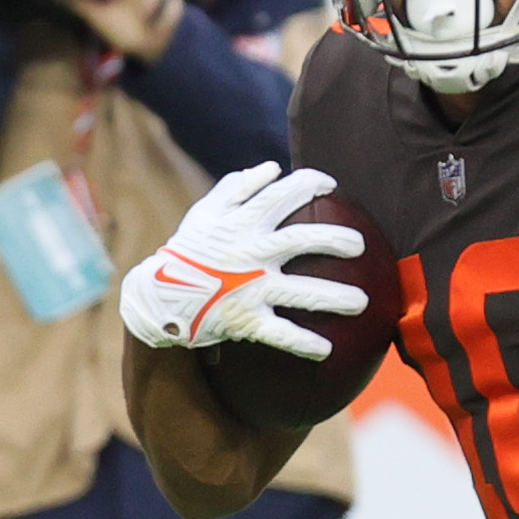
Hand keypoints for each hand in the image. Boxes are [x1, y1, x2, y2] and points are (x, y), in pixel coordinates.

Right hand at [121, 162, 361, 357]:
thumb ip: (238, 188)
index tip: (329, 184)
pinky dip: (302, 342)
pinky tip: (326, 350)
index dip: (306, 185)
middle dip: (333, 239)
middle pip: (298, 241)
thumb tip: (271, 167)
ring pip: (298, 291)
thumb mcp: (205, 214)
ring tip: (361, 302)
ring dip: (332, 297)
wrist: (157, 296)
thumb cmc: (189, 251)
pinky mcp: (245, 319)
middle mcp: (249, 254)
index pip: (278, 196)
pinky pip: (279, 333)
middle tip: (359, 244)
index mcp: (240, 225)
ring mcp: (249, 288)